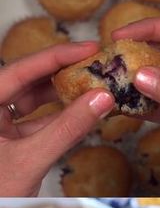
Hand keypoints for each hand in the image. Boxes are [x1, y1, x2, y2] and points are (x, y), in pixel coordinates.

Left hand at [0, 43, 113, 196]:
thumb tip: (101, 100)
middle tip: (92, 64)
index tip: (87, 48)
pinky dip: (60, 121)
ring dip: (62, 98)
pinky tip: (82, 115)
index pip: (18, 71)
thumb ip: (67, 129)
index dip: (55, 57)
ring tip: (92, 88)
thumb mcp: (32, 159)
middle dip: (61, 74)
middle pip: (26, 82)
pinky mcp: (10, 142)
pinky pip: (37, 124)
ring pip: (33, 103)